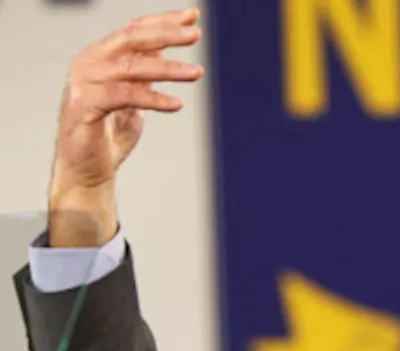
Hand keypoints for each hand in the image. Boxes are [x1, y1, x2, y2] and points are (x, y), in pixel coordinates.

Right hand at [48, 8, 202, 245]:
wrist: (87, 167)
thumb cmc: (110, 130)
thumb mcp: (134, 93)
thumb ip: (145, 70)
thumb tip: (167, 46)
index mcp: (101, 55)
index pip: (134, 29)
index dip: (164, 21)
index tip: (193, 16)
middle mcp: (89, 62)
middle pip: (131, 39)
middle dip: (167, 34)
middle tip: (196, 35)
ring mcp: (84, 82)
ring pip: (131, 67)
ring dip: (168, 69)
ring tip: (197, 73)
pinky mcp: (85, 106)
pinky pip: (125, 96)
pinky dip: (153, 98)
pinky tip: (177, 104)